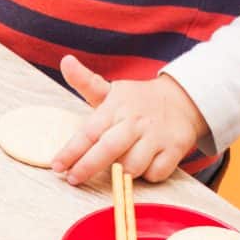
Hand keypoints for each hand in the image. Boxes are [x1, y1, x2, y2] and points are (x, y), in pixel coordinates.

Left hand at [50, 57, 206, 185]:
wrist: (184, 99)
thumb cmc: (137, 101)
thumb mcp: (111, 91)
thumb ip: (85, 81)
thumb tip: (65, 60)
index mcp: (116, 107)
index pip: (89, 132)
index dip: (71, 151)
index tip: (56, 166)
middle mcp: (135, 121)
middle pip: (109, 149)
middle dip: (87, 167)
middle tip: (73, 179)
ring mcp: (157, 135)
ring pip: (132, 166)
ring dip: (121, 173)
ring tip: (116, 167)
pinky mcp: (176, 148)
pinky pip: (155, 173)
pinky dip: (147, 176)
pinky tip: (144, 166)